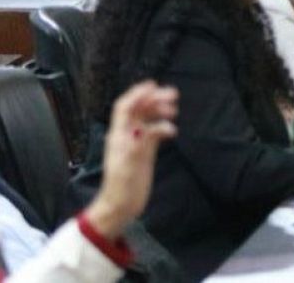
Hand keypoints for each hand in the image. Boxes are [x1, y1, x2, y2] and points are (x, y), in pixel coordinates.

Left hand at [86, 81, 178, 238]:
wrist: (120, 208)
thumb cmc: (122, 189)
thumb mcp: (129, 167)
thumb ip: (137, 146)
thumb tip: (144, 128)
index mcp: (118, 136)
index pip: (125, 107)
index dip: (138, 94)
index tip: (154, 85)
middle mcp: (125, 135)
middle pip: (138, 110)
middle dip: (154, 99)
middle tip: (174, 96)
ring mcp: (134, 143)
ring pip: (146, 119)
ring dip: (159, 110)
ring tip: (175, 109)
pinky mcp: (143, 152)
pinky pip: (152, 132)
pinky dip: (162, 126)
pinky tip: (172, 129)